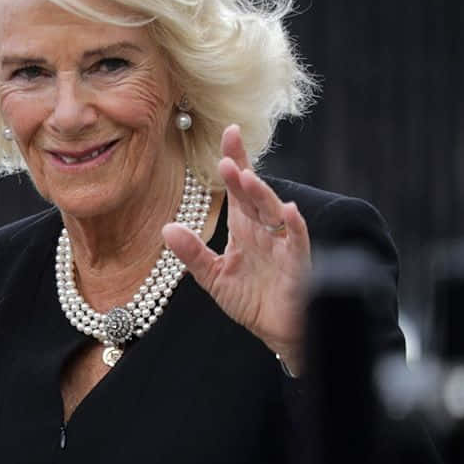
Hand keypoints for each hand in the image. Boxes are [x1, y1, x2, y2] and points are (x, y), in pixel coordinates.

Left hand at [162, 124, 309, 370]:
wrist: (277, 331)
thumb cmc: (251, 299)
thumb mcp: (212, 276)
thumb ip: (192, 253)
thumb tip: (166, 228)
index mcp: (245, 227)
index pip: (239, 188)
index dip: (235, 160)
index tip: (228, 132)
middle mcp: (265, 230)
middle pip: (254, 194)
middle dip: (242, 174)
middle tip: (225, 157)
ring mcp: (283, 245)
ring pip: (274, 212)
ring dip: (261, 194)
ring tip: (244, 178)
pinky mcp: (297, 264)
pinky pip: (297, 241)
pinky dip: (293, 226)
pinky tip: (287, 211)